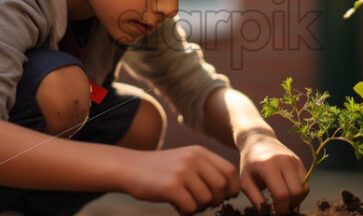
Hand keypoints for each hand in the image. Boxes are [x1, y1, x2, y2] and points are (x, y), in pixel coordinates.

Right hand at [122, 145, 238, 214]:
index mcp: (199, 152)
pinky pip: (190, 208)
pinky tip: (177, 206)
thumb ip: (206, 168)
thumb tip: (230, 189)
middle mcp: (193, 159)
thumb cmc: (161, 169)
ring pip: (206, 200)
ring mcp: (182, 172)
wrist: (130, 168)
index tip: (226, 196)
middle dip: (216, 200)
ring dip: (198, 207)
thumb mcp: (185, 159)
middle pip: (221, 187)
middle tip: (202, 203)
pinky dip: (186, 212)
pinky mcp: (170, 187)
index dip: (232, 187)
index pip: (229, 171)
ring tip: (186, 203)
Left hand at [238, 134, 308, 213]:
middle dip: (289, 205)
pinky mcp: (300, 162)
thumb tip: (267, 212)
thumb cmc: (249, 163)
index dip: (279, 208)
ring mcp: (294, 160)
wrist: (258, 140)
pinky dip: (300, 193)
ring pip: (304, 189)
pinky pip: (306, 183)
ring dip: (296, 200)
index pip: (281, 194)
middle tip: (279, 208)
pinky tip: (288, 194)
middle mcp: (285, 161)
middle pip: (296, 192)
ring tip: (284, 202)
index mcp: (268, 165)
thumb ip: (255, 198)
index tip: (273, 212)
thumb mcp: (245, 180)